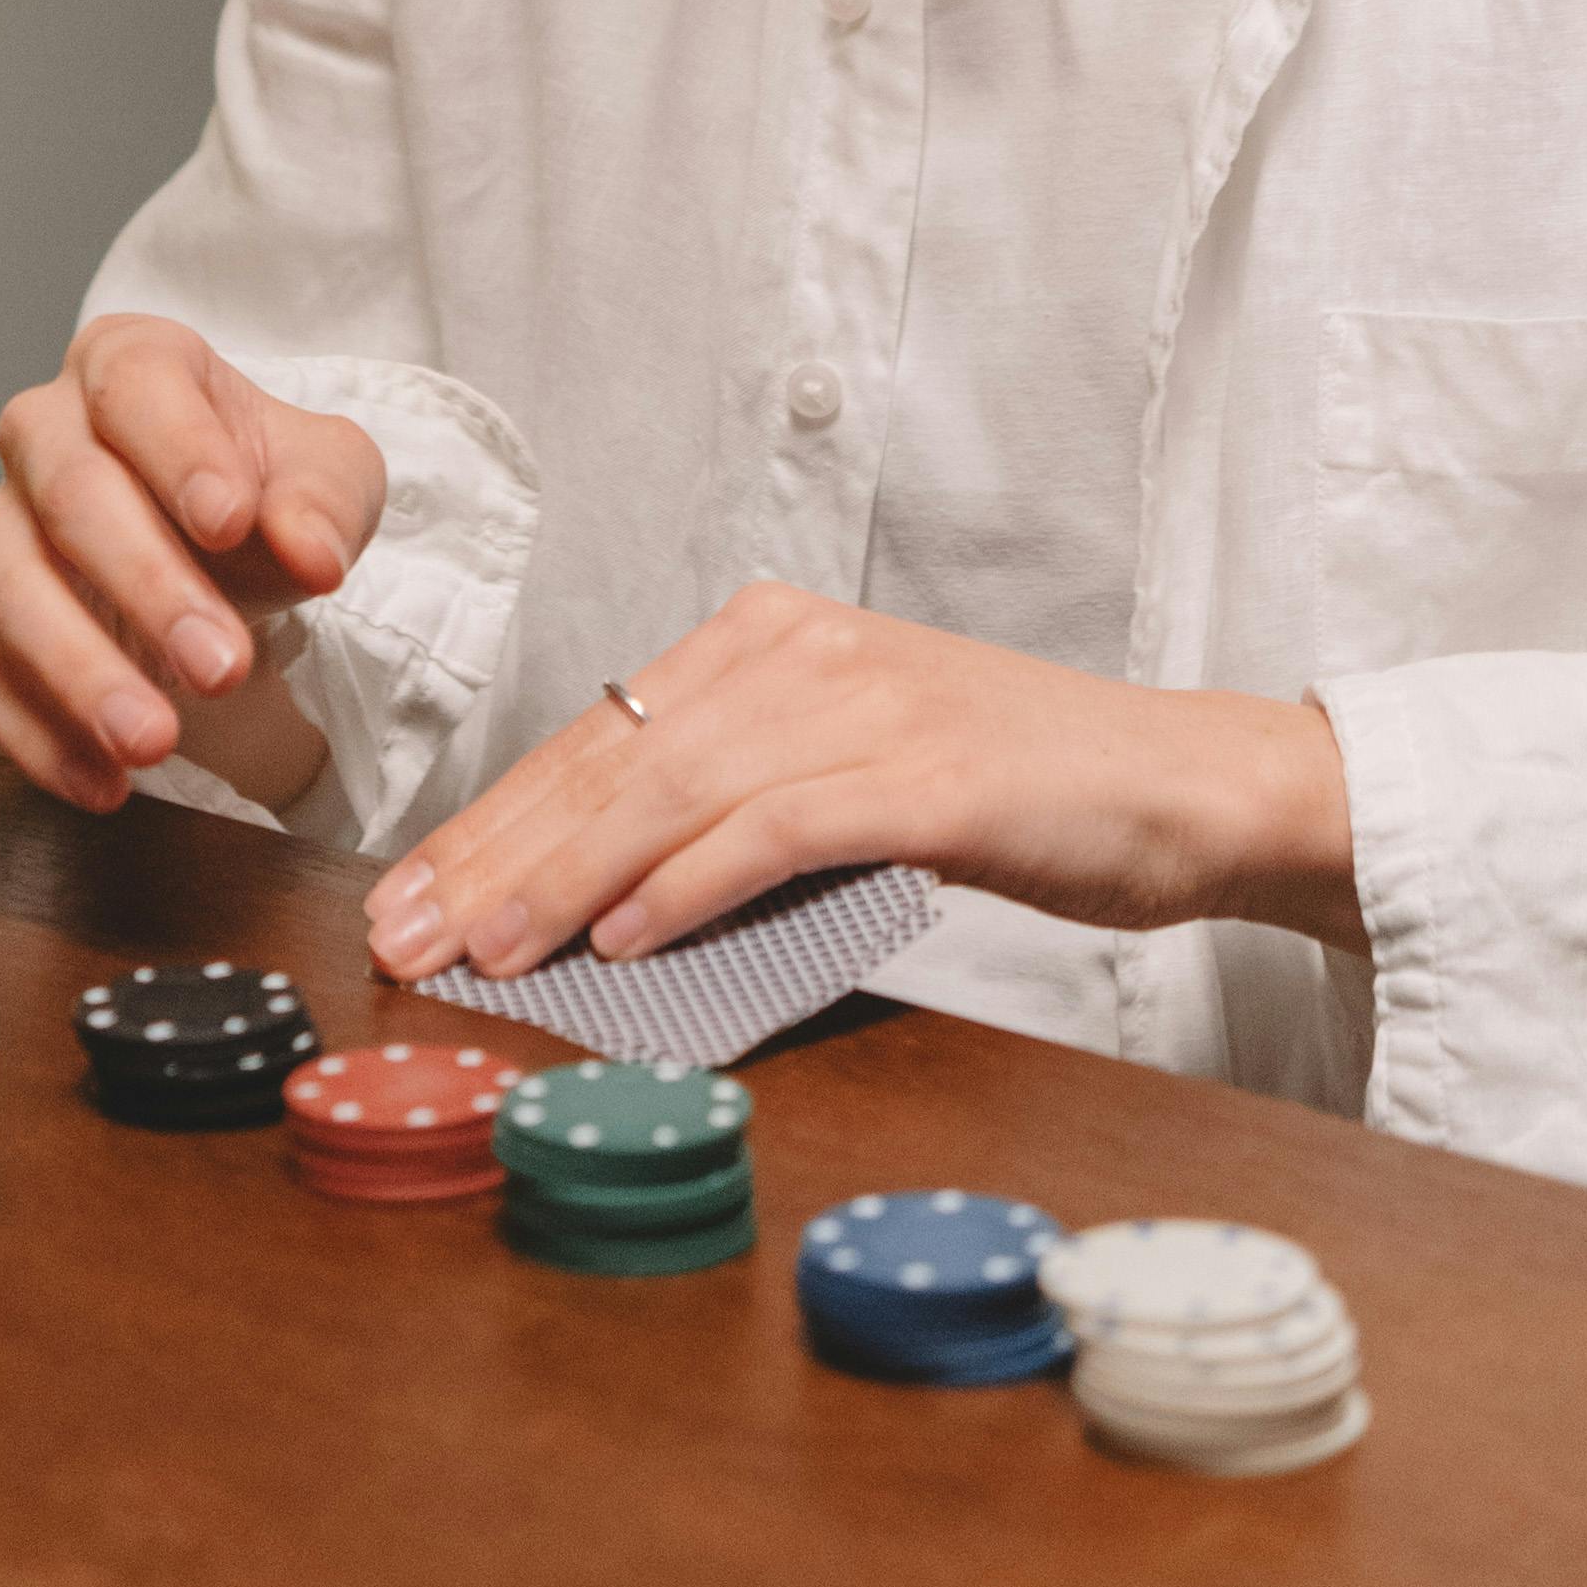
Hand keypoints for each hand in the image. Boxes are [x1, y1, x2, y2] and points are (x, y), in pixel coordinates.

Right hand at [0, 313, 384, 815]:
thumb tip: (314, 551)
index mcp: (128, 364)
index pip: (136, 388)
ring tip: (156, 743)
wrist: (228, 545)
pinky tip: (104, 783)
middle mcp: (46, 435)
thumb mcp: (329, 476)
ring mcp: (7, 532)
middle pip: (73, 497)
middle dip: (147, 587)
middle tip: (221, 665)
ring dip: (85, 676)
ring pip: (18, 596)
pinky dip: (41, 740)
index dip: (179, 453)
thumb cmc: (268, 487)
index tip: (232, 522)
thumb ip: (326, 501)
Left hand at [361, 586, 1360, 980]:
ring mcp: (862, 702)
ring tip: (488, 949)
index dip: (499, 817)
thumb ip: (738, 818)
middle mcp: (802, 648)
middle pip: (614, 754)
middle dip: (498, 851)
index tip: (418, 892)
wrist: (1175, 785)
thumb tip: (602, 914)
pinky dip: (687, 885)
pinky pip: (771, 826)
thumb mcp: (851, 783)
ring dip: (564, 876)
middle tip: (410, 932)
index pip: (602, 732)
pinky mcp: (918, 772)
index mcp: (774, 636)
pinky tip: (621, 940)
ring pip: (672, 786)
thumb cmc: (1012, 798)